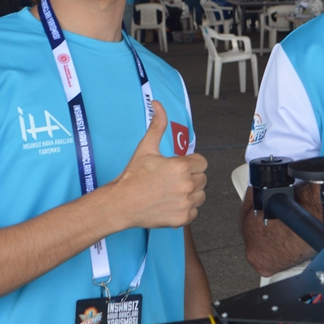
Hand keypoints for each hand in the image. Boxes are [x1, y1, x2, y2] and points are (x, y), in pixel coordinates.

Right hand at [112, 101, 206, 227]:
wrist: (120, 203)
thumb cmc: (132, 177)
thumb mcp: (146, 148)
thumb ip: (157, 125)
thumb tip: (158, 104)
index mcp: (181, 166)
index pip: (202, 162)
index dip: (191, 163)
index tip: (179, 167)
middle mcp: (186, 185)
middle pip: (203, 179)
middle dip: (191, 177)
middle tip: (172, 180)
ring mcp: (185, 203)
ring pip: (200, 195)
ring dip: (191, 193)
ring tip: (172, 191)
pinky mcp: (182, 218)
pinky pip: (194, 212)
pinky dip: (185, 209)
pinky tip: (170, 203)